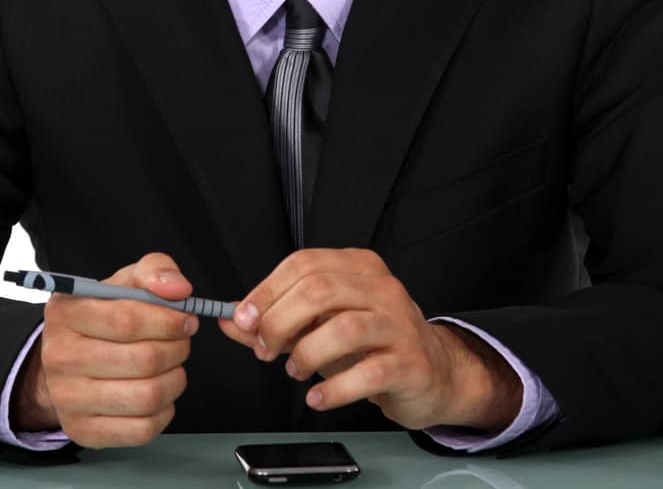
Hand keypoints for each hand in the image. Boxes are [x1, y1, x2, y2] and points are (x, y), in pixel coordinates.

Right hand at [10, 252, 197, 447]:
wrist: (68, 360)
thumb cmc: (102, 318)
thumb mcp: (124, 283)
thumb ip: (155, 271)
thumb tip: (179, 288)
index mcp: (66, 313)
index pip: (127, 319)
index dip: (168, 321)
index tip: (185, 319)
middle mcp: (59, 357)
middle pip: (143, 360)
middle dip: (177, 349)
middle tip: (181, 342)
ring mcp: (68, 399)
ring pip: (148, 396)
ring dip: (175, 379)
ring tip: (172, 366)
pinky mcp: (83, 430)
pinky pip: (142, 428)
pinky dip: (163, 410)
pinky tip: (157, 391)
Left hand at [218, 248, 521, 431]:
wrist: (432, 373)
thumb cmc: (372, 344)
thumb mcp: (320, 325)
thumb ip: (275, 319)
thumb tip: (230, 319)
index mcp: (358, 267)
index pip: (303, 264)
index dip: (266, 292)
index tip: (245, 319)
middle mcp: (381, 289)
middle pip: (320, 290)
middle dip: (281, 322)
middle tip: (267, 349)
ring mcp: (400, 325)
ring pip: (344, 329)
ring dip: (306, 355)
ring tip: (295, 372)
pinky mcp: (411, 363)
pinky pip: (368, 373)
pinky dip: (334, 390)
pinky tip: (318, 398)